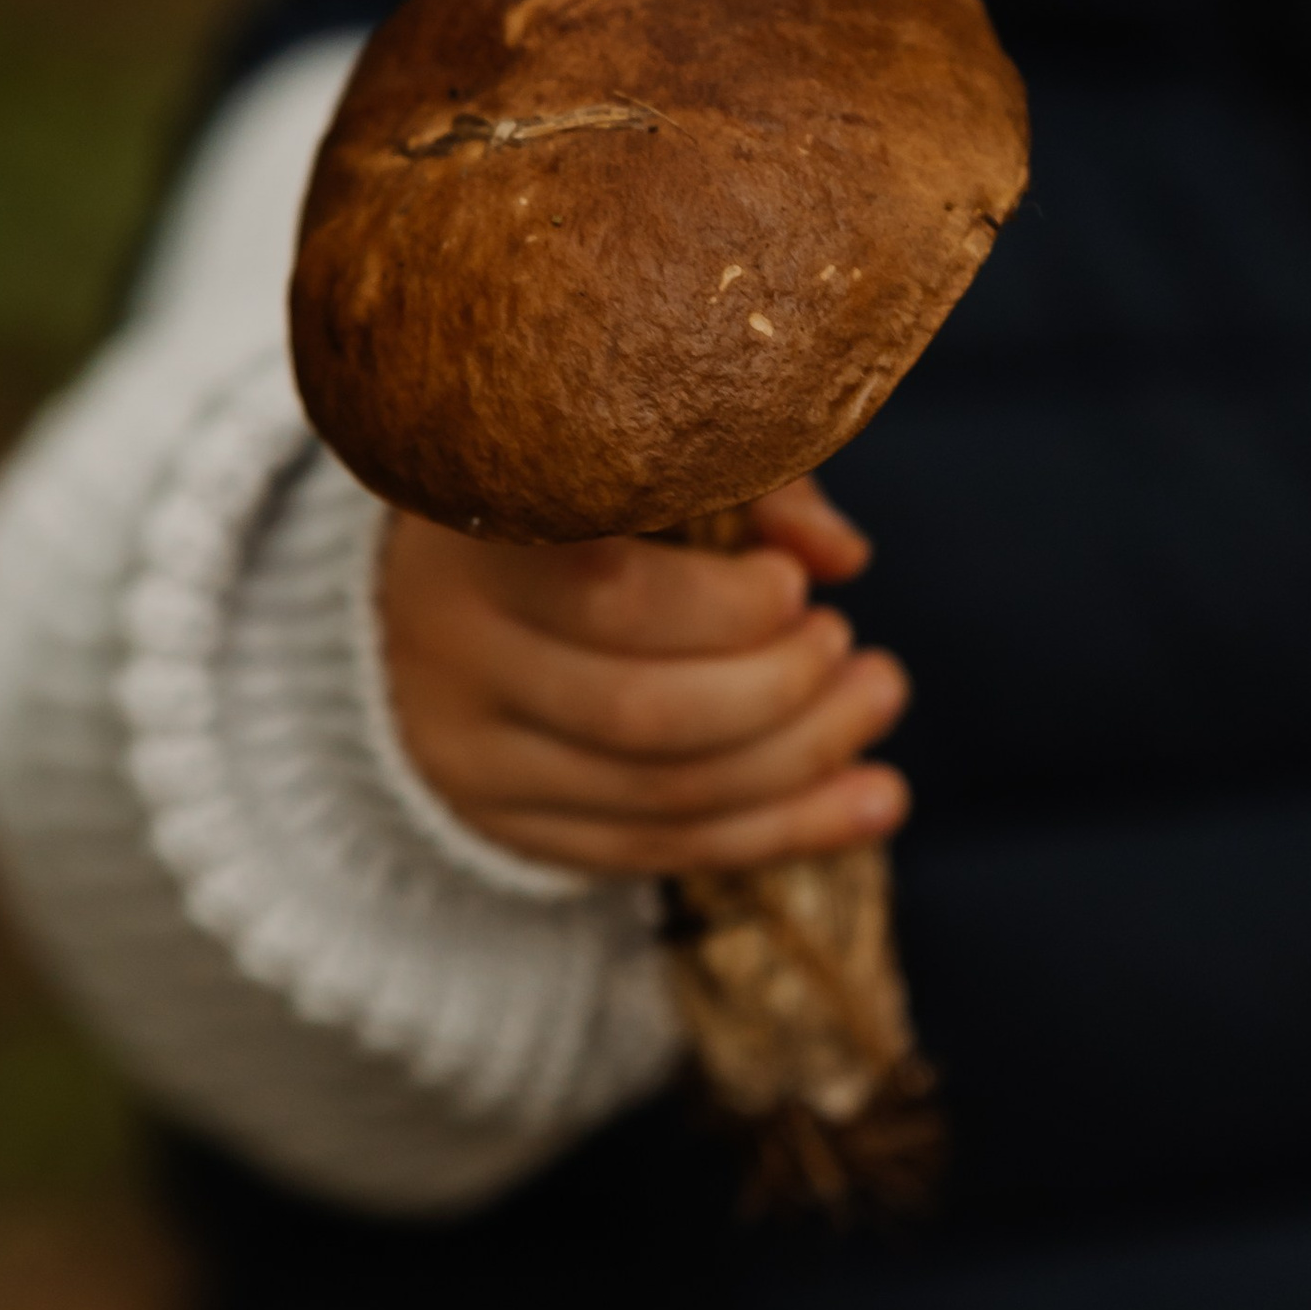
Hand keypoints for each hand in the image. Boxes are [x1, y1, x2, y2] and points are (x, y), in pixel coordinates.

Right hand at [379, 478, 909, 879]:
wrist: (432, 584)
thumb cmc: (569, 495)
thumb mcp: (642, 459)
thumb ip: (745, 483)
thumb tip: (841, 556)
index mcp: (477, 531)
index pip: (608, 593)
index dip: (725, 606)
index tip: (797, 584)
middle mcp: (452, 649)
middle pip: (639, 710)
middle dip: (780, 692)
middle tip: (850, 646)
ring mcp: (467, 752)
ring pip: (656, 795)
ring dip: (799, 765)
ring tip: (878, 703)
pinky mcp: (502, 822)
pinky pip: (651, 850)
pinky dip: (777, 832)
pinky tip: (870, 800)